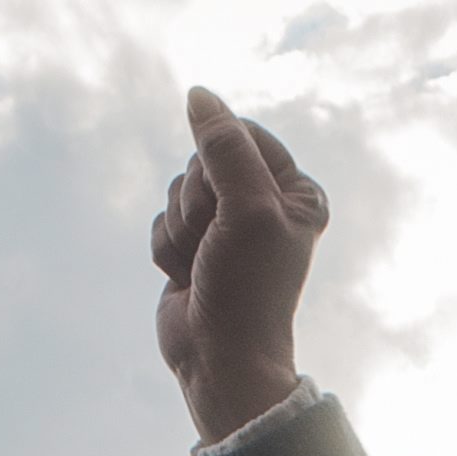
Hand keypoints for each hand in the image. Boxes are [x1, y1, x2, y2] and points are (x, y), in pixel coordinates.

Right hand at [152, 86, 328, 442]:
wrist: (220, 358)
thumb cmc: (247, 289)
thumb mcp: (246, 207)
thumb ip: (224, 147)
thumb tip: (198, 96)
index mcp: (296, 192)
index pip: (242, 134)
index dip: (220, 161)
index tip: (230, 204)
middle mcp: (263, 206)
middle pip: (203, 160)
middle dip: (197, 201)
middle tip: (216, 243)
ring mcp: (225, 229)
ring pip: (176, 192)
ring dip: (181, 229)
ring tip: (203, 265)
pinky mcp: (192, 249)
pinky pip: (160, 221)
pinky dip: (165, 249)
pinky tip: (184, 278)